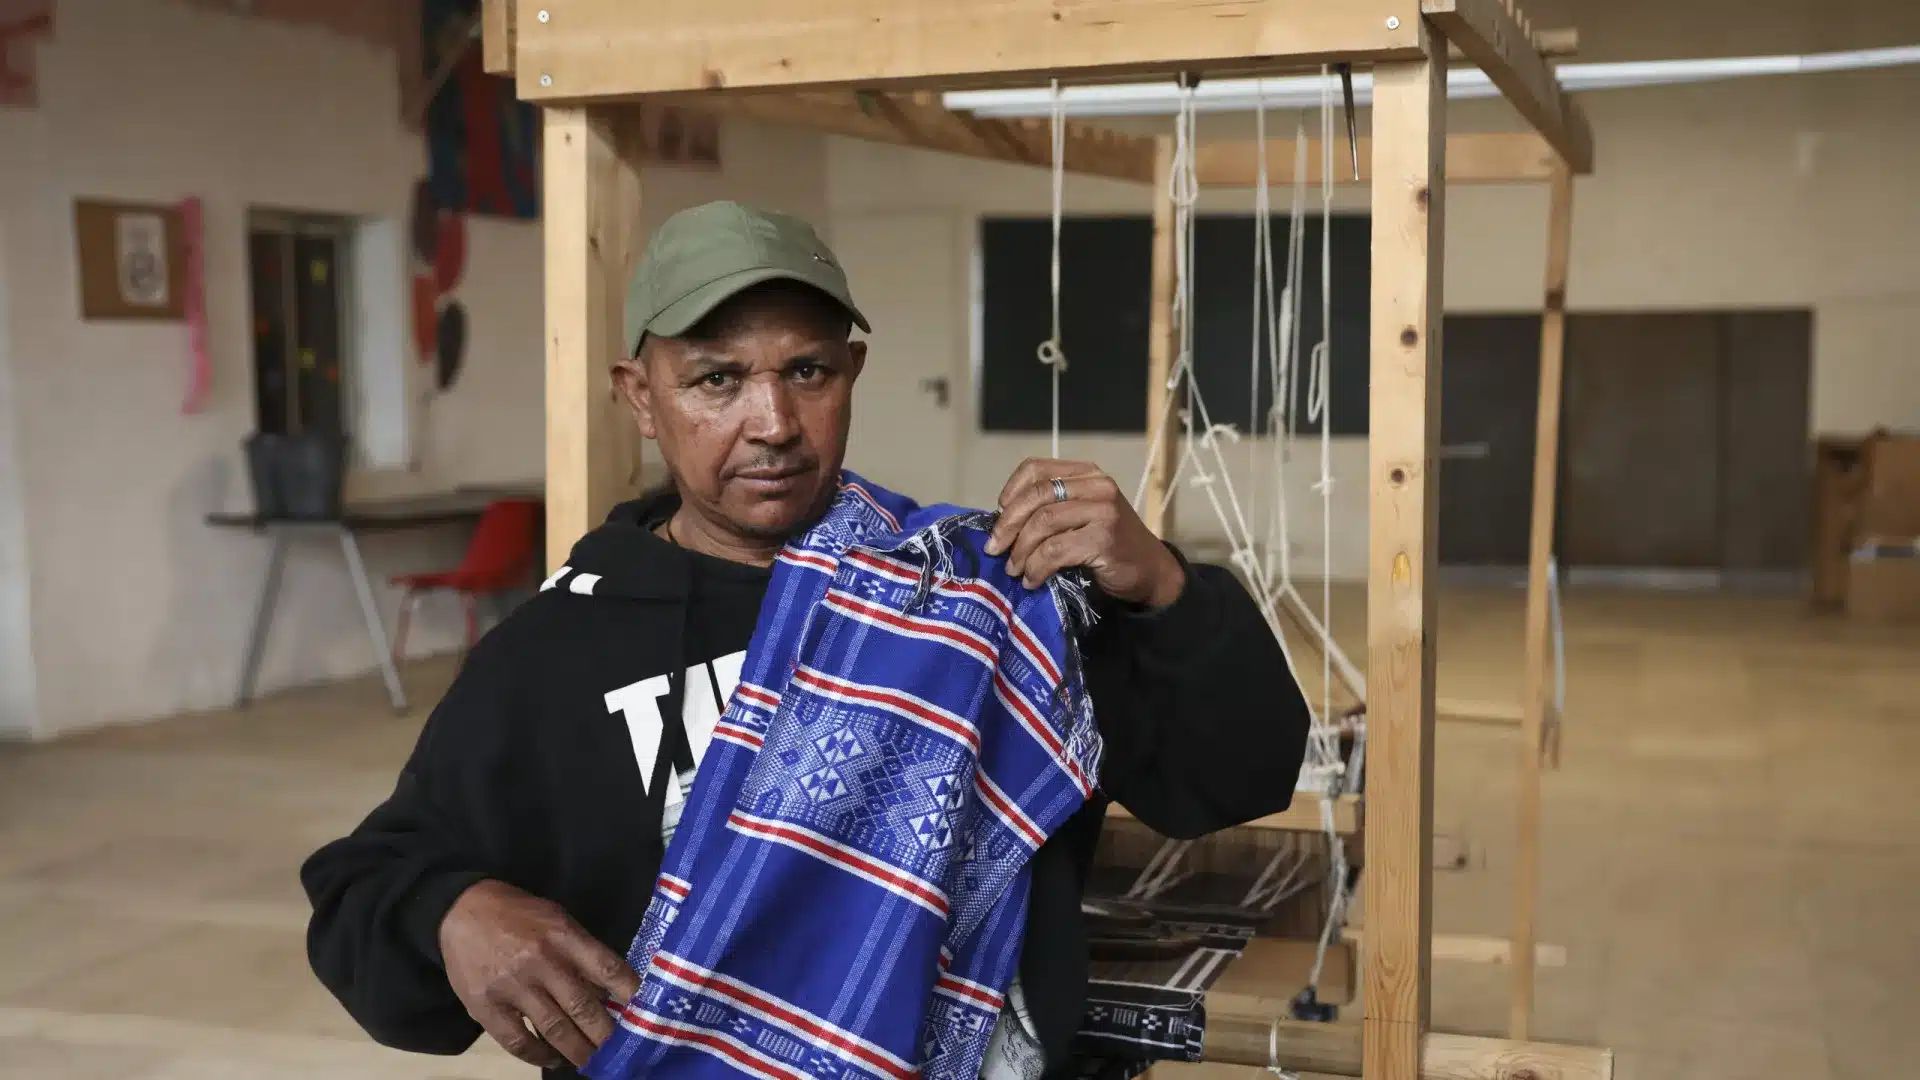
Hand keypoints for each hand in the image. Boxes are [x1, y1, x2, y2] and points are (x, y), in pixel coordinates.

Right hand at [439, 879, 640, 1068]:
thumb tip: (609, 990)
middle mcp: (541, 961)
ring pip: (555, 1029)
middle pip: (583, 1007)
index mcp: (564, 936)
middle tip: (621, 1052)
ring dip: (578, 1051)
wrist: (460, 910)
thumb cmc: (518, 915)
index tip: (646, 1015)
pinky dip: (538, 1056)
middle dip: (606, 1035)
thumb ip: (582, 951)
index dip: (631, 995)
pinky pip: (517, 1041)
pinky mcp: (485, 1007)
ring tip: (593, 1063)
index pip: (608, 969)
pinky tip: (553, 1059)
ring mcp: (512, 986)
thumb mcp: (556, 919)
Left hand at [984, 458, 1185, 609]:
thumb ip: (1050, 509)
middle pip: (1035, 496)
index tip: (999, 515)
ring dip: (1020, 551)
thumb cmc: (1108, 545)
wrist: (1149, 571)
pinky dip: (1036, 568)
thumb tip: (1001, 523)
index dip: (1011, 491)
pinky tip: (1032, 579)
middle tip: (995, 549)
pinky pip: (1055, 551)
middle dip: (1007, 525)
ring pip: (1043, 523)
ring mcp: (1103, 510)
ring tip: (1014, 570)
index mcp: (1086, 473)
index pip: (1035, 468)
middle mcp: (1096, 485)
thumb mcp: (1080, 516)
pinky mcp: (1103, 539)